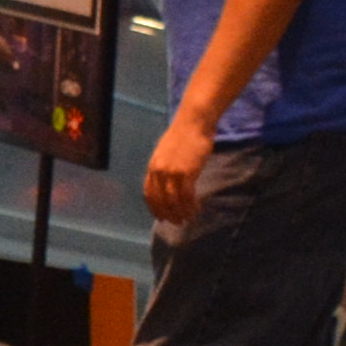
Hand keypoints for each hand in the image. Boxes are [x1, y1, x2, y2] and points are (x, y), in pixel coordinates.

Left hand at [141, 116, 211, 230]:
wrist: (194, 122)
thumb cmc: (183, 135)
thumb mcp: (166, 152)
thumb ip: (164, 166)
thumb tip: (166, 181)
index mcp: (152, 166)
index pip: (149, 194)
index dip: (155, 208)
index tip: (161, 218)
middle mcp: (159, 171)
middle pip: (161, 200)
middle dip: (169, 214)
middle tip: (177, 222)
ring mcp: (172, 172)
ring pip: (174, 201)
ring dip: (181, 212)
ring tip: (188, 218)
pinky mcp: (186, 172)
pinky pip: (187, 196)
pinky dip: (191, 205)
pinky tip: (196, 209)